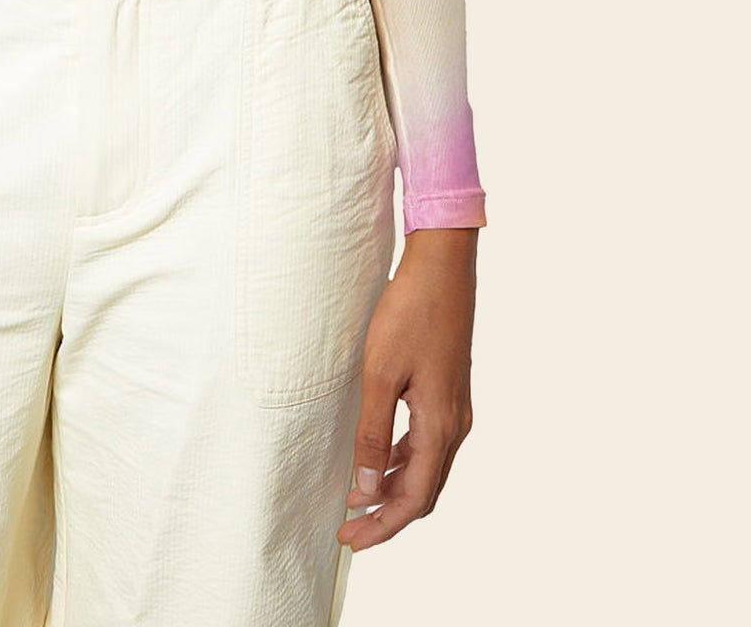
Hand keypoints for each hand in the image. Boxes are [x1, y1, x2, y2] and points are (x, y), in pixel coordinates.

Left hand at [336, 226, 477, 552]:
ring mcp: (456, 408)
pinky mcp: (449, 392)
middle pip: (424, 491)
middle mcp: (455, 424)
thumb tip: (366, 489)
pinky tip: (379, 458)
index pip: (413, 499)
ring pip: (427, 469)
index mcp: (440, 425)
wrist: (442, 267)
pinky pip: (428, 444)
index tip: (349, 538)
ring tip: (358, 500)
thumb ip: (372, 434)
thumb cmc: (410, 312)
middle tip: (350, 530)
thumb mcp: (380, 373)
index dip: (382, 525)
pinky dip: (403, 461)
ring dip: (394, 489)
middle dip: (387, 516)